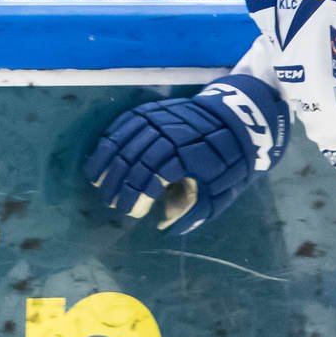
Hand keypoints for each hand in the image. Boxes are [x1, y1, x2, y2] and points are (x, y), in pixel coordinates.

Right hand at [84, 76, 288, 233]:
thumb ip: (195, 211)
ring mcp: (158, 118)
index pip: (152, 177)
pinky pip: (122, 126)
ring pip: (123, 142)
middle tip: (111, 204)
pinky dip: (108, 144)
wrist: (236, 120)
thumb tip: (165, 226)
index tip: (132, 212)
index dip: (138, 197)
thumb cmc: (229, 162)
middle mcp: (169, 134)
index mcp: (188, 155)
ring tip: (99, 186)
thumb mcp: (222, 192)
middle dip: (119, 185)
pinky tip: (100, 162)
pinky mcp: (150, 110)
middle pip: (134, 161)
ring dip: (108, 166)